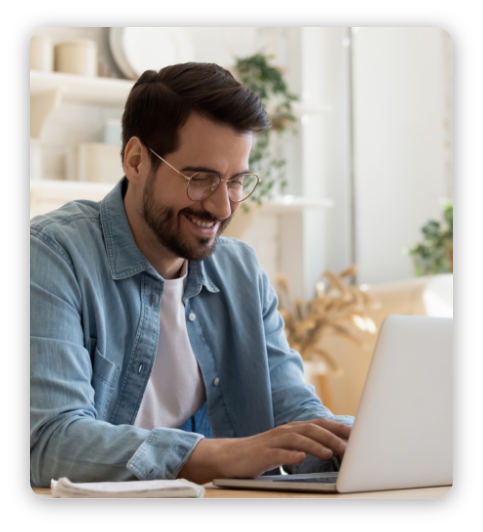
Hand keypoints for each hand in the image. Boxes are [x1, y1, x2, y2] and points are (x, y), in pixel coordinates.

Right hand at [178, 418, 350, 484]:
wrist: (229, 457)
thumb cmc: (261, 454)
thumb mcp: (287, 448)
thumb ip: (306, 445)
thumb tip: (335, 450)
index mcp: (293, 429)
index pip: (321, 425)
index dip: (340, 428)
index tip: (359, 436)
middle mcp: (286, 431)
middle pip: (313, 429)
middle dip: (333, 436)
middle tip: (352, 447)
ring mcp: (273, 442)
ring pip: (298, 439)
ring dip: (316, 445)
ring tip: (332, 453)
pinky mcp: (262, 454)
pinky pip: (278, 454)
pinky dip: (291, 456)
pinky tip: (300, 459)